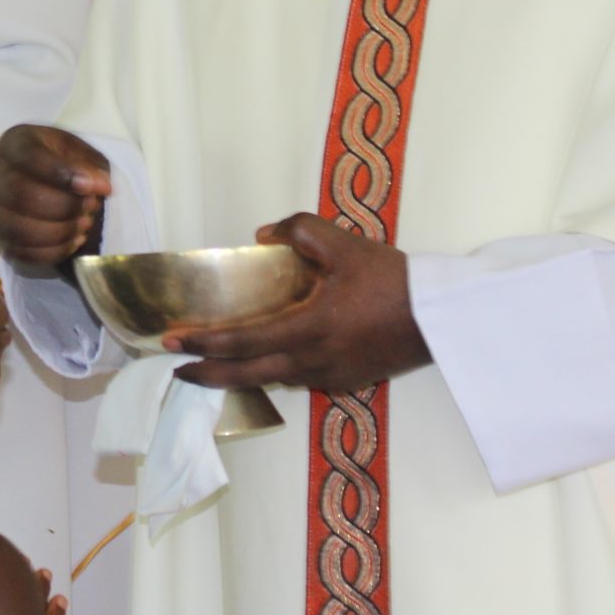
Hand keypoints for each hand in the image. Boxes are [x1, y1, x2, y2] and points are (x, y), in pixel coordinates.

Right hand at [0, 126, 110, 275]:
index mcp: (14, 143)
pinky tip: (75, 242)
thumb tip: (101, 187)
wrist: (41, 175)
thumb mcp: (77, 150)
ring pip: (17, 228)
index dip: (61, 174)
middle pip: (21, 195)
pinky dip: (52, 252)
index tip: (92, 187)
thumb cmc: (59, 159)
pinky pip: (20, 251)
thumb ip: (89, 165)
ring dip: (59, 232)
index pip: (30, 157)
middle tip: (90, 207)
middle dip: (63, 207)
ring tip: (84, 225)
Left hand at [170, 213, 428, 393]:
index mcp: (308, 328)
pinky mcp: (347, 382)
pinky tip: (270, 361)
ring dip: (242, 375)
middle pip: (248, 375)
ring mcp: (331, 377)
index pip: (243, 341)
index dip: (204, 342)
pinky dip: (277, 373)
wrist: (440, 317)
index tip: (174, 340)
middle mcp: (313, 361)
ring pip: (274, 380)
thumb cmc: (392, 280)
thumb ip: (301, 231)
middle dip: (208, 373)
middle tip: (178, 368)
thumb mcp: (345, 245)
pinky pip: (301, 380)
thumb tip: (264, 234)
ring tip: (217, 365)